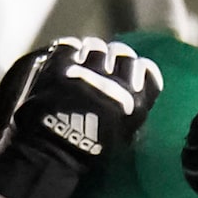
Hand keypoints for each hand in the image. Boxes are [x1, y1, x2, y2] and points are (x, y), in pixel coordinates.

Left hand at [0, 34, 162, 197]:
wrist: (50, 152)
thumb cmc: (86, 151)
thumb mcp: (121, 135)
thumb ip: (130, 111)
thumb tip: (132, 89)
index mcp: (134, 105)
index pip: (147, 69)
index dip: (136, 67)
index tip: (126, 71)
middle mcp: (115, 86)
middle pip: (122, 52)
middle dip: (113, 56)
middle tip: (102, 64)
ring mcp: (87, 74)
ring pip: (96, 46)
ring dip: (89, 52)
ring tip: (81, 61)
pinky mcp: (61, 67)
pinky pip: (69, 45)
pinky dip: (68, 50)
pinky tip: (65, 59)